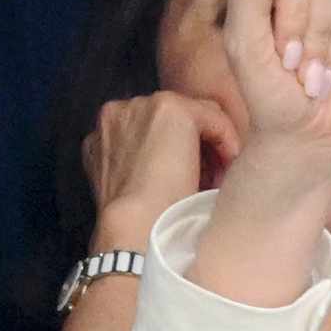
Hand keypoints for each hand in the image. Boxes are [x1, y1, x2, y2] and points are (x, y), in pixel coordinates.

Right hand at [85, 92, 241, 239]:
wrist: (134, 224)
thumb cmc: (132, 219)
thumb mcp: (125, 185)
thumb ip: (136, 163)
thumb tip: (169, 161)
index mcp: (102, 135)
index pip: (149, 131)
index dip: (171, 152)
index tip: (191, 176)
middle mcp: (118, 112)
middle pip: (170, 120)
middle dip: (191, 144)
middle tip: (210, 176)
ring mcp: (143, 106)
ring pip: (194, 115)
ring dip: (209, 144)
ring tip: (219, 174)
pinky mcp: (171, 108)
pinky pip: (213, 117)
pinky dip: (226, 140)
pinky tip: (227, 165)